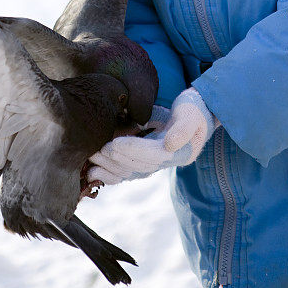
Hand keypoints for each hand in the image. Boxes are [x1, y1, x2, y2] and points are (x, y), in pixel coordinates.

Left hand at [87, 88, 216, 185]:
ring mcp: (156, 165)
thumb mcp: (191, 114)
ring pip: (131, 173)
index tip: (115, 143)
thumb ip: (183, 128)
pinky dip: (111, 176)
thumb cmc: (192, 110)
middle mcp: (167, 163)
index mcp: (180, 153)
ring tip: (92, 161)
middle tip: (97, 149)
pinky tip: (95, 173)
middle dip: (116, 159)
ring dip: (110, 168)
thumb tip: (169, 145)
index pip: (154, 154)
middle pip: (139, 166)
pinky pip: (128, 174)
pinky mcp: (146, 163)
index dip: (134, 150)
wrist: (196, 115)